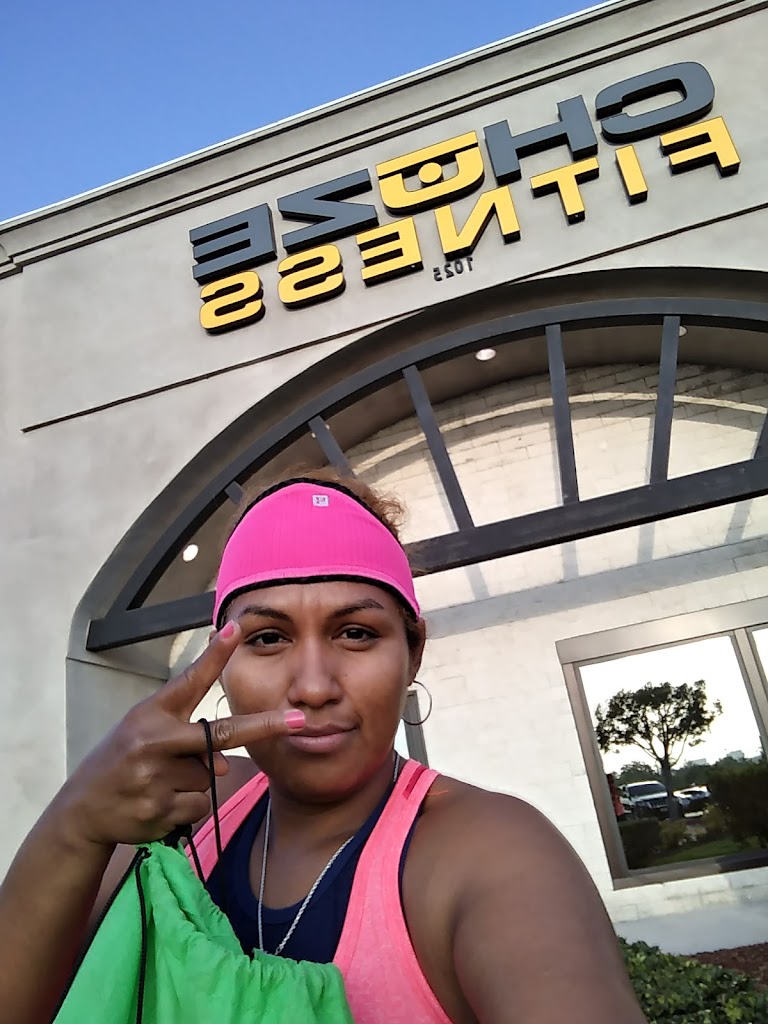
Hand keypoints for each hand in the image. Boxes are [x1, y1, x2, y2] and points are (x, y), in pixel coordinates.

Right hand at [51, 622, 300, 848]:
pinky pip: (200, 804)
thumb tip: (225, 763)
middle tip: (299, 720)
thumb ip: (186, 735)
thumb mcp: (142, 729)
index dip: (214, 655)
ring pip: (210, 776)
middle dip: (264, 726)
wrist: (83, 809)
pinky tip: (158, 803)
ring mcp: (156, 778)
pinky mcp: (160, 810)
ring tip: (157, 782)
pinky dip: (187, 806)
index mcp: (150, 714)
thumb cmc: (122, 760)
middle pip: (221, 735)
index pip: (189, 680)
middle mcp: (153, 742)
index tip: (236, 629)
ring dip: (195, 782)